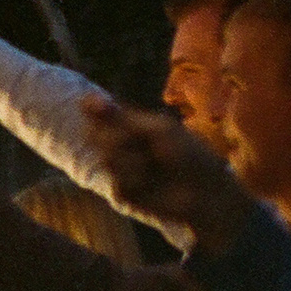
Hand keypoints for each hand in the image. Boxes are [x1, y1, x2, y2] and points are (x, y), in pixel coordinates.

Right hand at [78, 96, 254, 249]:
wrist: (206, 192)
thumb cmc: (189, 155)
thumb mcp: (156, 129)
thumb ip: (120, 117)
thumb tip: (84, 97)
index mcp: (132, 127)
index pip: (102, 115)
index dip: (97, 113)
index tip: (90, 107)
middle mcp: (124, 147)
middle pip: (98, 135)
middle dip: (120, 137)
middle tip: (145, 143)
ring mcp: (122, 170)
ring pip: (107, 158)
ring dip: (133, 160)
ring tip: (155, 166)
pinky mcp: (123, 192)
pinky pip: (118, 181)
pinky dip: (137, 180)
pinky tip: (153, 183)